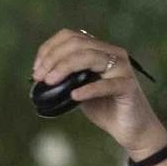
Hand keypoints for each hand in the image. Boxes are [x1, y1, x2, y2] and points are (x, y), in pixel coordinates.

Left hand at [32, 30, 166, 158]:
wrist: (130, 128)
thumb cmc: (104, 108)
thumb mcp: (79, 89)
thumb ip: (65, 79)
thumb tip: (40, 76)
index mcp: (99, 50)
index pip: (70, 36)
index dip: (49, 49)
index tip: (36, 69)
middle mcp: (112, 53)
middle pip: (77, 44)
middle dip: (53, 59)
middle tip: (38, 77)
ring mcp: (122, 68)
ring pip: (90, 57)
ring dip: (65, 67)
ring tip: (50, 82)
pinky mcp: (128, 86)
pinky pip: (106, 84)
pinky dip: (88, 89)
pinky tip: (74, 95)